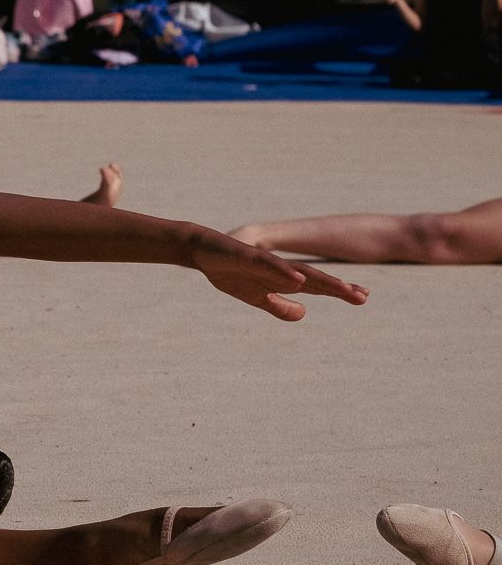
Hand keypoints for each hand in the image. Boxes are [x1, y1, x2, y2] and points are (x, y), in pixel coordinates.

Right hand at [190, 232, 366, 321]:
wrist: (201, 251)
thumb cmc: (229, 271)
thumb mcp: (256, 297)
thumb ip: (279, 306)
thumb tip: (304, 313)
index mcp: (282, 279)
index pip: (316, 286)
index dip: (338, 291)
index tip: (363, 297)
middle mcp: (280, 269)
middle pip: (314, 279)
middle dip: (338, 287)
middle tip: (364, 296)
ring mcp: (266, 262)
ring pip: (297, 272)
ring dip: (320, 280)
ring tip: (341, 289)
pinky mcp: (248, 257)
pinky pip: (269, 266)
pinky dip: (284, 273)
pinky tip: (299, 280)